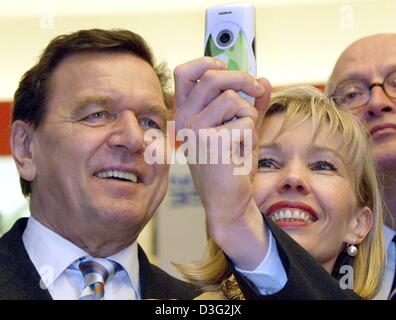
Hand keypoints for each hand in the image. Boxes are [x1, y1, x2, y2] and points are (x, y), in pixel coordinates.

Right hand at [173, 57, 271, 269]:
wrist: (229, 199)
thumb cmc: (231, 165)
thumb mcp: (241, 128)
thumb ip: (251, 104)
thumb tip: (265, 80)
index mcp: (186, 112)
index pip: (185, 73)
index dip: (206, 61)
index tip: (225, 64)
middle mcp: (184, 119)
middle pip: (213, 77)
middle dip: (242, 78)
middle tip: (256, 88)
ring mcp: (195, 130)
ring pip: (234, 99)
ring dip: (249, 116)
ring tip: (244, 137)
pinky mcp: (211, 142)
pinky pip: (245, 122)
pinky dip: (251, 136)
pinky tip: (241, 153)